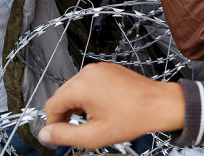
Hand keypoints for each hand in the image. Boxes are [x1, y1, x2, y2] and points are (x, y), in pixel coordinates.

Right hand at [39, 63, 184, 148]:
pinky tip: (101, 108)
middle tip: (77, 130)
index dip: (53, 123)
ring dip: (77, 105)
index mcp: (81, 86)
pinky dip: (88, 95)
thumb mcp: (94, 135)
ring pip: (75, 88)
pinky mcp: (107, 69)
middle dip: (65, 114)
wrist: (158, 104)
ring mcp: (98, 68)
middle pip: (62, 95)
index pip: (52, 104)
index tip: (60, 134)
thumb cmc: (132, 118)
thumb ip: (65, 135)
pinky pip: (88, 82)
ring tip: (92, 120)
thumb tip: (45, 134)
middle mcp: (87, 72)